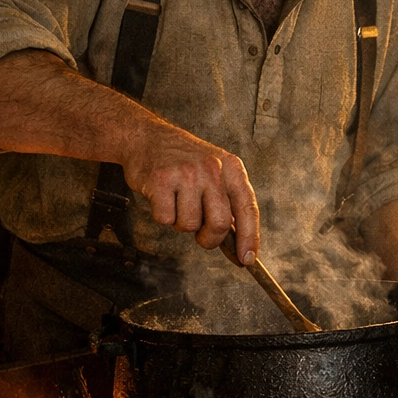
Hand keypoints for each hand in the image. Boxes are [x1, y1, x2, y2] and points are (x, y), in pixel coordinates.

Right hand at [120, 123, 259, 261]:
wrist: (148, 138)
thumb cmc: (185, 162)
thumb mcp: (216, 172)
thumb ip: (228, 203)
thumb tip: (240, 247)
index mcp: (232, 168)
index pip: (248, 208)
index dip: (250, 237)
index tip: (247, 259)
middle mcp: (213, 169)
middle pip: (220, 223)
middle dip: (210, 239)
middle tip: (202, 236)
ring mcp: (186, 173)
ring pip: (190, 225)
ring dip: (183, 224)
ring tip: (179, 203)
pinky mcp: (161, 180)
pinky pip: (166, 219)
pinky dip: (164, 217)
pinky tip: (163, 198)